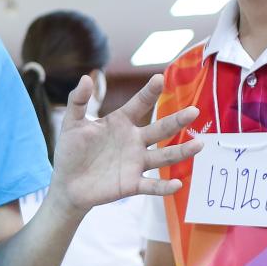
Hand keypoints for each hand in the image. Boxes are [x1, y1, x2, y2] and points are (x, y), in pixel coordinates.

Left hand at [50, 75, 200, 217]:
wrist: (67, 184)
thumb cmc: (71, 151)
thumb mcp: (72, 124)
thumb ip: (78, 101)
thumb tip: (85, 78)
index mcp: (121, 123)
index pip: (139, 104)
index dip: (149, 92)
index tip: (160, 78)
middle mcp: (134, 141)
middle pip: (160, 130)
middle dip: (177, 121)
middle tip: (194, 111)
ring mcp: (135, 163)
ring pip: (164, 156)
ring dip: (181, 152)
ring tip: (199, 144)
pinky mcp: (132, 184)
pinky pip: (152, 185)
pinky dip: (165, 186)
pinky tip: (178, 184)